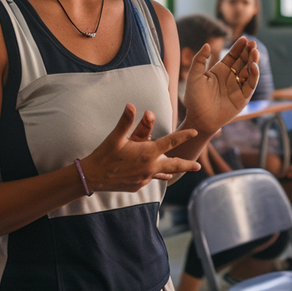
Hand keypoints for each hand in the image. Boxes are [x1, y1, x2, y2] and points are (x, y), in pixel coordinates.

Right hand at [83, 104, 201, 191]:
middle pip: (174, 165)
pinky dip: (153, 174)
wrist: (92, 177)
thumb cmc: (104, 154)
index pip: (171, 142)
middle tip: (199, 167)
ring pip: (162, 174)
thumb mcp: (116, 137)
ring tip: (179, 172)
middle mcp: (149, 167)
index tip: (195, 132)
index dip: (184, 136)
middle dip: (187, 165)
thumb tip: (131, 104)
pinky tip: (153, 174)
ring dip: (171, 171)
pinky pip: (149, 179)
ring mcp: (144, 178)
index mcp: (147, 153)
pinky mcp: (137, 186)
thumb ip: (126, 121)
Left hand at [182, 37, 258, 131]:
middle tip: (253, 44)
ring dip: (253, 61)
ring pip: (249, 71)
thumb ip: (199, 60)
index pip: (233, 56)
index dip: (239, 47)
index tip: (245, 38)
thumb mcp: (194, 76)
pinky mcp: (243, 98)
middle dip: (249, 52)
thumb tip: (207, 45)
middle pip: (243, 61)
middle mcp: (231, 77)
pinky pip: (250, 85)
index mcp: (220, 71)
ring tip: (255, 52)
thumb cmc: (194, 98)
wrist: (198, 118)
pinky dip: (253, 75)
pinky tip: (253, 66)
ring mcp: (238, 87)